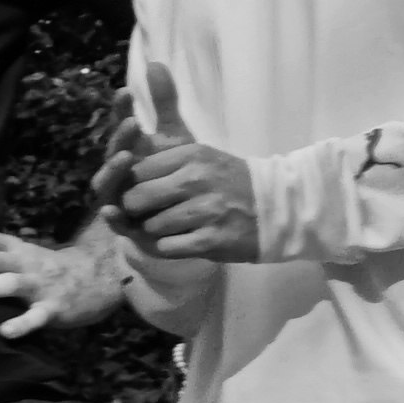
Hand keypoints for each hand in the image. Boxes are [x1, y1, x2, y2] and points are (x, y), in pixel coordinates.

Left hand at [0, 224, 137, 336]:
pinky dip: (21, 324)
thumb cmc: (48, 269)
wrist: (101, 279)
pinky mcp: (56, 309)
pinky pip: (38, 316)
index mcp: (19, 249)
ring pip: (10, 284)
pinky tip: (3, 332)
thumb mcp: (24, 255)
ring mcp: (43, 286)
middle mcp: (28, 264)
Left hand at [112, 135, 261, 264]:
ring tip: (178, 226)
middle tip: (152, 213)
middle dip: (136, 211)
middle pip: (134, 199)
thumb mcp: (201, 158)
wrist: (281, 206)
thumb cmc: (231, 183)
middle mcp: (197, 179)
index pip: (134, 171)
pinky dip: (168, 247)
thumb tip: (122, 156)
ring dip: (155, 231)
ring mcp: (206, 210)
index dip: (130, 186)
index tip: (140, 193)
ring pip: (149, 226)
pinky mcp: (213, 239)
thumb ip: (161, 158)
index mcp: (191, 155)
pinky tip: (184, 240)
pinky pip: (166, 248)